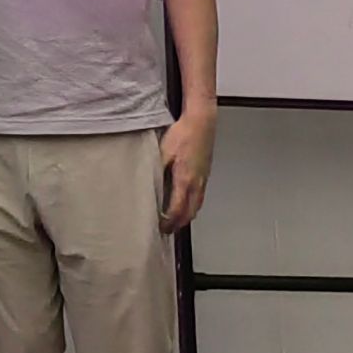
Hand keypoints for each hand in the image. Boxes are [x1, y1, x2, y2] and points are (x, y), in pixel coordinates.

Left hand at [160, 108, 215, 233]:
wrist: (201, 123)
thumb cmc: (182, 134)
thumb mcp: (162, 151)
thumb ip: (156, 169)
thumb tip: (147, 183)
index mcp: (185, 180)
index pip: (178, 210)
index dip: (169, 222)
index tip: (160, 227)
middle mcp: (197, 183)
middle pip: (190, 213)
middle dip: (179, 224)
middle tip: (167, 229)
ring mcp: (203, 179)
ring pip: (197, 205)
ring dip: (186, 215)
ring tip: (174, 220)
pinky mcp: (205, 173)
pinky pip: (200, 195)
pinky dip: (192, 204)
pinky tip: (184, 200)